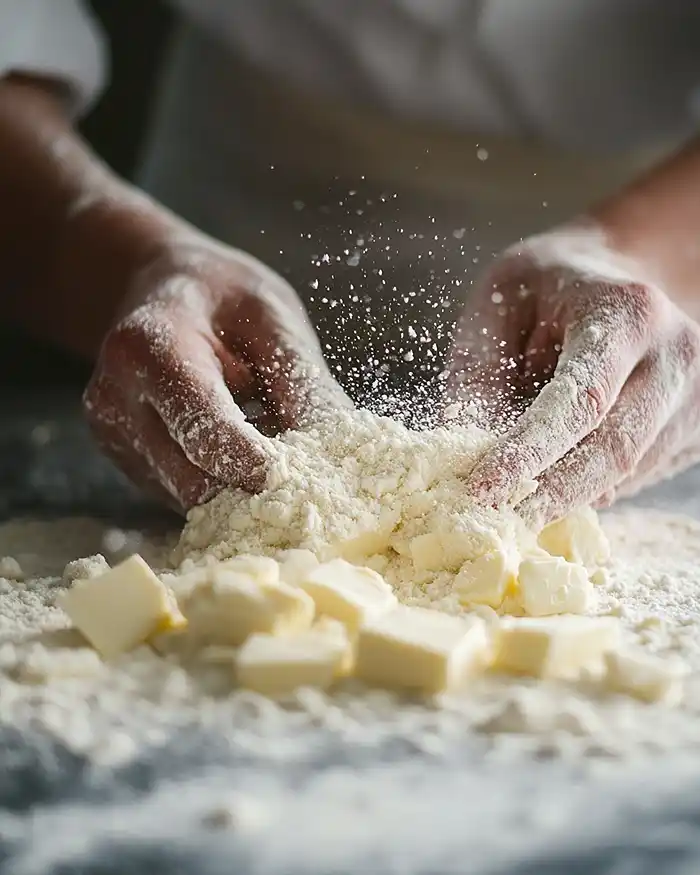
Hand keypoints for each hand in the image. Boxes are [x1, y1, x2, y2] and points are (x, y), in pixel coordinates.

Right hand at [84, 235, 348, 510]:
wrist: (162, 289)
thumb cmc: (222, 295)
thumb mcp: (271, 316)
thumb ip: (297, 378)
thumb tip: (334, 445)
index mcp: (149, 347)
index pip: (200, 424)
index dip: (248, 459)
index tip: (291, 476)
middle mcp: (117, 399)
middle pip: (189, 476)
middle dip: (249, 488)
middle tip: (303, 481)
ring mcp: (116, 435)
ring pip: (186, 497)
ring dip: (237, 491)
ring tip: (275, 458)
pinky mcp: (128, 460)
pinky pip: (181, 494)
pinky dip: (220, 486)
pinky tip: (243, 455)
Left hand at [445, 227, 699, 524]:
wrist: (621, 270)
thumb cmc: (549, 284)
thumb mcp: (498, 305)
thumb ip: (479, 373)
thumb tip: (460, 448)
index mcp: (626, 312)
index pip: (580, 399)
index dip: (530, 451)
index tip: (483, 488)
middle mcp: (676, 353)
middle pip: (615, 447)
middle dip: (553, 493)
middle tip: (499, 522)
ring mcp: (695, 391)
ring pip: (630, 468)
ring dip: (570, 493)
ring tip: (519, 498)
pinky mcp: (694, 422)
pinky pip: (640, 470)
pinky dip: (593, 483)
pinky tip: (558, 476)